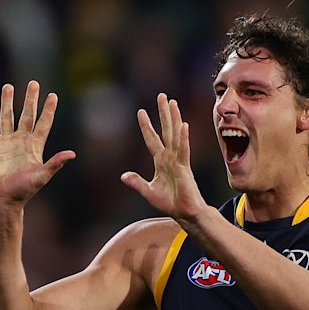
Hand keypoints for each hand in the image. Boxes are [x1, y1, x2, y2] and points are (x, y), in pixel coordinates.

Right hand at [0, 80, 75, 205]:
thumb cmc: (24, 190)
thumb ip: (56, 163)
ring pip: (7, 117)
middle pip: (26, 115)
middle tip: (34, 83)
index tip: (53, 95)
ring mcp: (6, 142)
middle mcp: (21, 141)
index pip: (43, 123)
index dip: (48, 110)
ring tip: (8, 87)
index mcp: (34, 147)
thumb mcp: (42, 176)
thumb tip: (72, 154)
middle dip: (30, 99)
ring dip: (7, 102)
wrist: (3, 199)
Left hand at [121, 93, 206, 225]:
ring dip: (174, 119)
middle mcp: (170, 157)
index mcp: (161, 161)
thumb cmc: (170, 203)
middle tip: (162, 96)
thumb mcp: (149, 192)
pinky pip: (184, 151)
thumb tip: (123, 176)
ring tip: (172, 102)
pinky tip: (184, 126)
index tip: (141, 111)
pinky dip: (184, 138)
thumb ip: (137, 183)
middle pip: (166, 131)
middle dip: (164, 114)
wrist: (185, 213)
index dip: (146, 126)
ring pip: (175, 135)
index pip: (152, 139)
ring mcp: (179, 161)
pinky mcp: (185, 168)